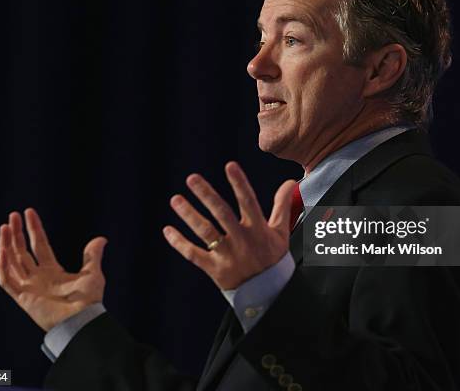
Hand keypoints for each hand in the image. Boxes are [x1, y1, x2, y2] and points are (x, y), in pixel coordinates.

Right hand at [0, 208, 106, 331]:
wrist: (81, 319)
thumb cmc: (88, 300)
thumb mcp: (92, 273)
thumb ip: (92, 255)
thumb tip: (102, 238)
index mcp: (52, 271)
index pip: (39, 245)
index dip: (34, 229)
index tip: (28, 212)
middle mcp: (38, 277)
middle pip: (22, 251)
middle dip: (16, 234)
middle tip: (11, 216)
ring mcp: (29, 287)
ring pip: (12, 263)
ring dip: (6, 245)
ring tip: (4, 228)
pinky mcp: (23, 298)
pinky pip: (8, 281)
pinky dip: (3, 268)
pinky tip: (3, 252)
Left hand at [163, 161, 295, 289]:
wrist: (269, 294)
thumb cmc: (273, 259)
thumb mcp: (281, 232)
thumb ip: (282, 205)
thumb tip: (291, 182)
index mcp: (258, 230)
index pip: (249, 202)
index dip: (239, 184)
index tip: (230, 165)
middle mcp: (242, 241)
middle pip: (222, 214)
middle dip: (207, 195)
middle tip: (192, 178)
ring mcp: (227, 256)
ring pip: (205, 232)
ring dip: (189, 215)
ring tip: (175, 199)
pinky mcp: (215, 269)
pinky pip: (193, 254)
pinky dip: (179, 243)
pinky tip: (168, 230)